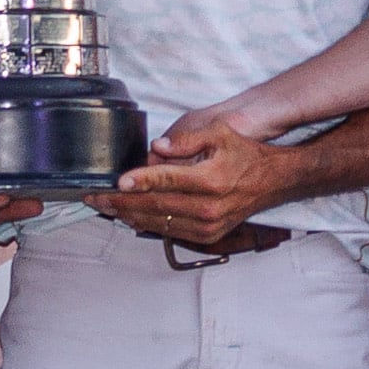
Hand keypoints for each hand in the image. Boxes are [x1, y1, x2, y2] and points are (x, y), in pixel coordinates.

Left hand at [89, 119, 290, 246]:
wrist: (273, 181)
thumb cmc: (245, 155)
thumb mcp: (221, 134)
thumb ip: (187, 140)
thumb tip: (156, 148)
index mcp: (210, 180)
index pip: (165, 180)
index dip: (138, 181)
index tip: (115, 182)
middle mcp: (208, 208)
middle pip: (155, 206)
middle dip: (121, 202)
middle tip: (95, 198)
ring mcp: (208, 225)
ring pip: (159, 222)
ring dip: (129, 215)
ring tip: (105, 207)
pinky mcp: (208, 235)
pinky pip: (171, 232)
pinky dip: (148, 224)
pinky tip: (130, 217)